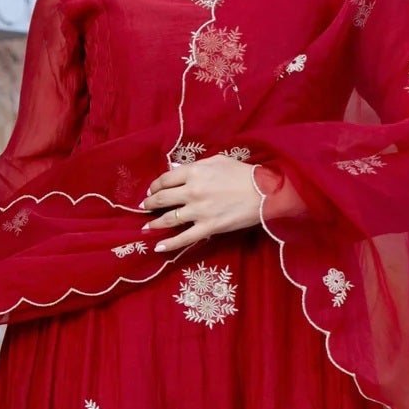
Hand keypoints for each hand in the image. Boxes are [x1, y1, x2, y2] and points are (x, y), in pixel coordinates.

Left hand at [140, 155, 262, 252]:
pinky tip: (158, 248)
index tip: (152, 190)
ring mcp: (199, 211)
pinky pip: (184, 238)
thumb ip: (194, 165)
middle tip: (144, 207)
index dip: (155, 185)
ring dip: (154, 223)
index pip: (165, 179)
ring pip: (168, 219)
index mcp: (194, 172)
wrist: (264, 193)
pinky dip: (169, 244)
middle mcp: (192, 191)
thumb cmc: (243, 174)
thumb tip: (174, 168)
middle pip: (162, 198)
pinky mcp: (208, 227)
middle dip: (150, 203)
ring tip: (146, 227)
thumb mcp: (218, 161)